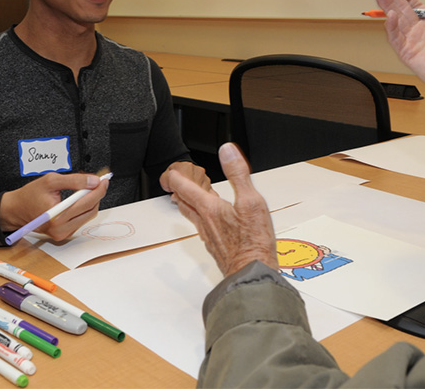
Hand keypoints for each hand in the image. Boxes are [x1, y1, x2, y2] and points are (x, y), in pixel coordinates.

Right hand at [0, 172, 108, 240]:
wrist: (16, 210)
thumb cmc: (30, 195)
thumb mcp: (51, 181)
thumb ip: (74, 180)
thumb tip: (93, 181)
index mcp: (56, 217)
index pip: (86, 203)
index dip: (98, 190)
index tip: (103, 180)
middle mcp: (61, 229)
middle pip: (91, 210)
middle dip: (97, 194)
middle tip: (98, 182)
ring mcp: (63, 233)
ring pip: (88, 215)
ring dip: (91, 201)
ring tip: (87, 188)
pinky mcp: (65, 234)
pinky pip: (82, 219)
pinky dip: (84, 208)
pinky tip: (80, 198)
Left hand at [167, 143, 277, 276]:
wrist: (251, 273)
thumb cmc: (253, 242)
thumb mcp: (251, 201)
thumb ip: (238, 174)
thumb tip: (227, 151)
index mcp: (211, 208)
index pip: (187, 188)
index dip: (177, 178)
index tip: (171, 172)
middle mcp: (206, 223)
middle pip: (185, 203)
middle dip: (178, 191)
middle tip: (173, 183)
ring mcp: (210, 237)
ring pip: (192, 217)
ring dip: (186, 205)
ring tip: (184, 199)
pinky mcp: (216, 248)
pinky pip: (202, 228)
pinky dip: (200, 218)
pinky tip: (208, 221)